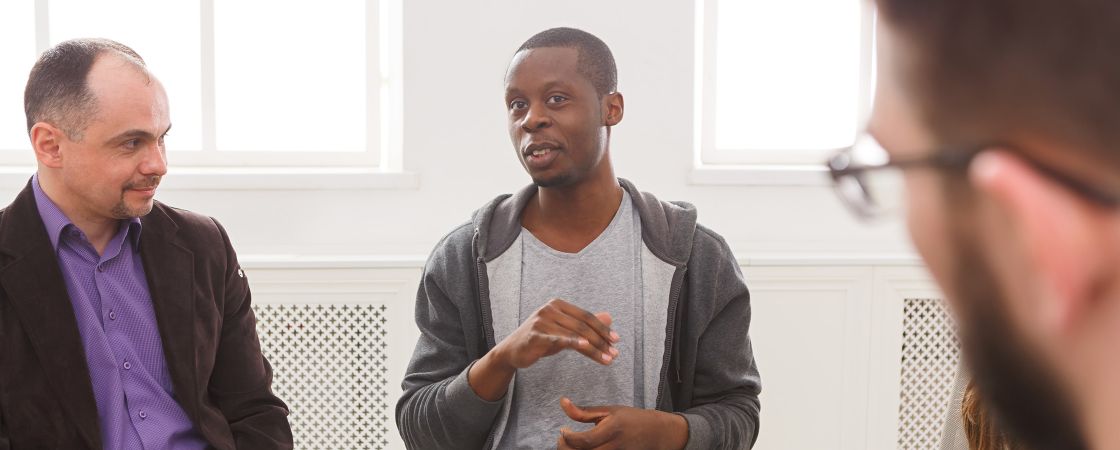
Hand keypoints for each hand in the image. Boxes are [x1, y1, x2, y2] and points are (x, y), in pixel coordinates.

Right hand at [496, 299, 618, 369]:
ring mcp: (541, 321)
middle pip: (582, 325)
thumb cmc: (540, 338)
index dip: (602, 328)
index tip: (616, 340)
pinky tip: (586, 347)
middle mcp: (549, 309)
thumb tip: (609, 317)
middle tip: (614, 353)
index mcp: (558, 305)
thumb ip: (585, 324)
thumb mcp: (564, 329)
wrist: (512, 351)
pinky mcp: (535, 335)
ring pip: (575, 334)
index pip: (586, 316)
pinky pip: (558, 339)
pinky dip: (574, 342)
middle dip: (601, 340)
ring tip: (607, 359)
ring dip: (594, 348)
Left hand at [556, 397, 688, 449]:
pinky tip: (581, 447)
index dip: (568, 438)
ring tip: (571, 443)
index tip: (563, 430)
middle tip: (563, 438)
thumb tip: (563, 402)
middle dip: (566, 448)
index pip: (585, 440)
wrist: (655, 433)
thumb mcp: (609, 410)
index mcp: (612, 430)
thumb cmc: (631, 419)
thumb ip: (584, 412)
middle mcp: (614, 447)